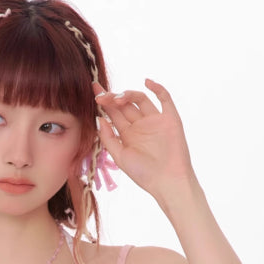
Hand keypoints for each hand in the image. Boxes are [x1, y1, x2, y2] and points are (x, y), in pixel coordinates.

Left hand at [93, 79, 195, 199]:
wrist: (167, 181)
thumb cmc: (143, 174)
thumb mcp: (120, 157)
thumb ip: (108, 138)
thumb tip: (98, 119)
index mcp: (127, 134)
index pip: (113, 113)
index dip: (104, 102)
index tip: (94, 91)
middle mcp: (140, 125)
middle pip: (124, 104)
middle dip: (112, 97)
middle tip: (101, 94)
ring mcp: (155, 120)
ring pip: (140, 99)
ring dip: (128, 94)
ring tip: (118, 98)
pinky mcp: (170, 118)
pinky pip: (165, 99)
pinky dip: (158, 88)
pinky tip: (147, 82)